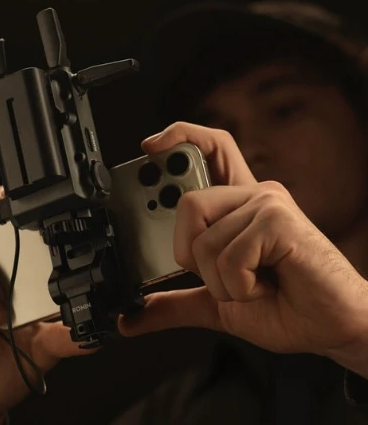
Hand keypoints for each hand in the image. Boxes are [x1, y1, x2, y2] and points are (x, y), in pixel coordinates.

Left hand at [119, 122, 367, 361]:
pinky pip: (229, 257)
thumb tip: (132, 318)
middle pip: (189, 203)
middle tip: (218, 273)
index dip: (180, 136)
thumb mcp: (214, 303)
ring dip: (220, 282)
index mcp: (237, 207)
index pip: (210, 148)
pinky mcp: (279, 220)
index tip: (150, 146)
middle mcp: (252, 195)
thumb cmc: (282, 307)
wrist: (331, 328)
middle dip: (190, 251)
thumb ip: (174, 302)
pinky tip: (266, 287)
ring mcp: (267, 203)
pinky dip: (240, 287)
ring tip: (252, 286)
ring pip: (204, 240)